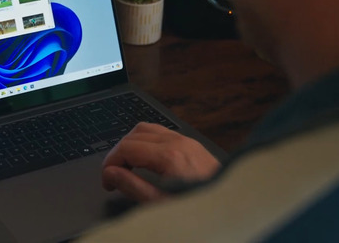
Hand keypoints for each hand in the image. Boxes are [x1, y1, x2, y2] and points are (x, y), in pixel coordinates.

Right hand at [101, 122, 220, 201]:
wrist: (231, 208)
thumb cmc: (200, 210)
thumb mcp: (161, 205)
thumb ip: (133, 187)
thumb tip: (111, 173)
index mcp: (169, 156)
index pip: (126, 147)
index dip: (110, 163)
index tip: (107, 182)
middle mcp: (178, 142)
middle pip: (134, 134)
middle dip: (118, 153)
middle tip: (114, 176)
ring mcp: (187, 141)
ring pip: (148, 129)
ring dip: (132, 144)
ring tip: (127, 167)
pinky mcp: (193, 145)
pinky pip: (163, 133)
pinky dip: (147, 142)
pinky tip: (146, 161)